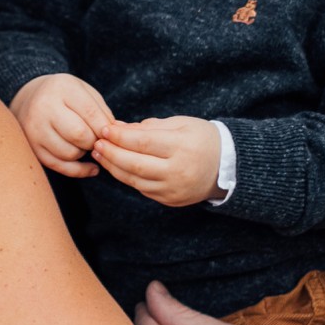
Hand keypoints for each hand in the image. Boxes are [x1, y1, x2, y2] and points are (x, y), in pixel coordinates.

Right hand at [10, 74, 112, 176]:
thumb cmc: (65, 96)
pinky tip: (90, 166)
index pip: (90, 113)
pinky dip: (79, 170)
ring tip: (84, 143)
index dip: (105, 128)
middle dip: (94, 141)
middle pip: (79, 135)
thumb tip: (116, 136)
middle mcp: (43, 107)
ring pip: (70, 153)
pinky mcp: (32, 148)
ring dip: (84, 153)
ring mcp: (34, 129)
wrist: (29, 98)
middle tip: (96, 138)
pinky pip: (59, 166)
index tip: (110, 133)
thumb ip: (102, 112)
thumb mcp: (84, 92)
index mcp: (61, 88)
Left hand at [94, 117, 222, 206]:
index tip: (105, 129)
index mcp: (182, 147)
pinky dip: (127, 177)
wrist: (228, 166)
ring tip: (100, 154)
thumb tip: (118, 128)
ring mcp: (174, 189)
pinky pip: (142, 189)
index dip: (120, 137)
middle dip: (111, 154)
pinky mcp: (171, 200)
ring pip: (135, 180)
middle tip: (96, 143)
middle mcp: (178, 171)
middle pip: (135, 164)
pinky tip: (116, 166)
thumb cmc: (202, 138)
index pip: (143, 143)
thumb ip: (150, 127)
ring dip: (114, 167)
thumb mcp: (181, 124)